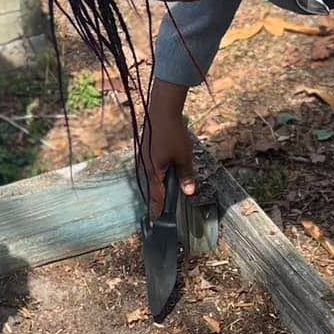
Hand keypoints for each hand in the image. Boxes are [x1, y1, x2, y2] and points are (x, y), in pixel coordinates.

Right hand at [139, 81, 195, 217]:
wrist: (162, 110)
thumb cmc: (173, 132)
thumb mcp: (184, 156)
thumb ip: (186, 175)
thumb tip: (189, 192)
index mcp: (154, 171)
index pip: (156, 197)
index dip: (157, 210)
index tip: (155, 223)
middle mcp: (145, 167)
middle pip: (151, 189)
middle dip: (156, 201)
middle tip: (158, 215)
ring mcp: (143, 158)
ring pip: (150, 179)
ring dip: (156, 188)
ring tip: (160, 198)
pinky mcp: (145, 151)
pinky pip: (149, 169)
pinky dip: (154, 177)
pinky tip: (160, 176)